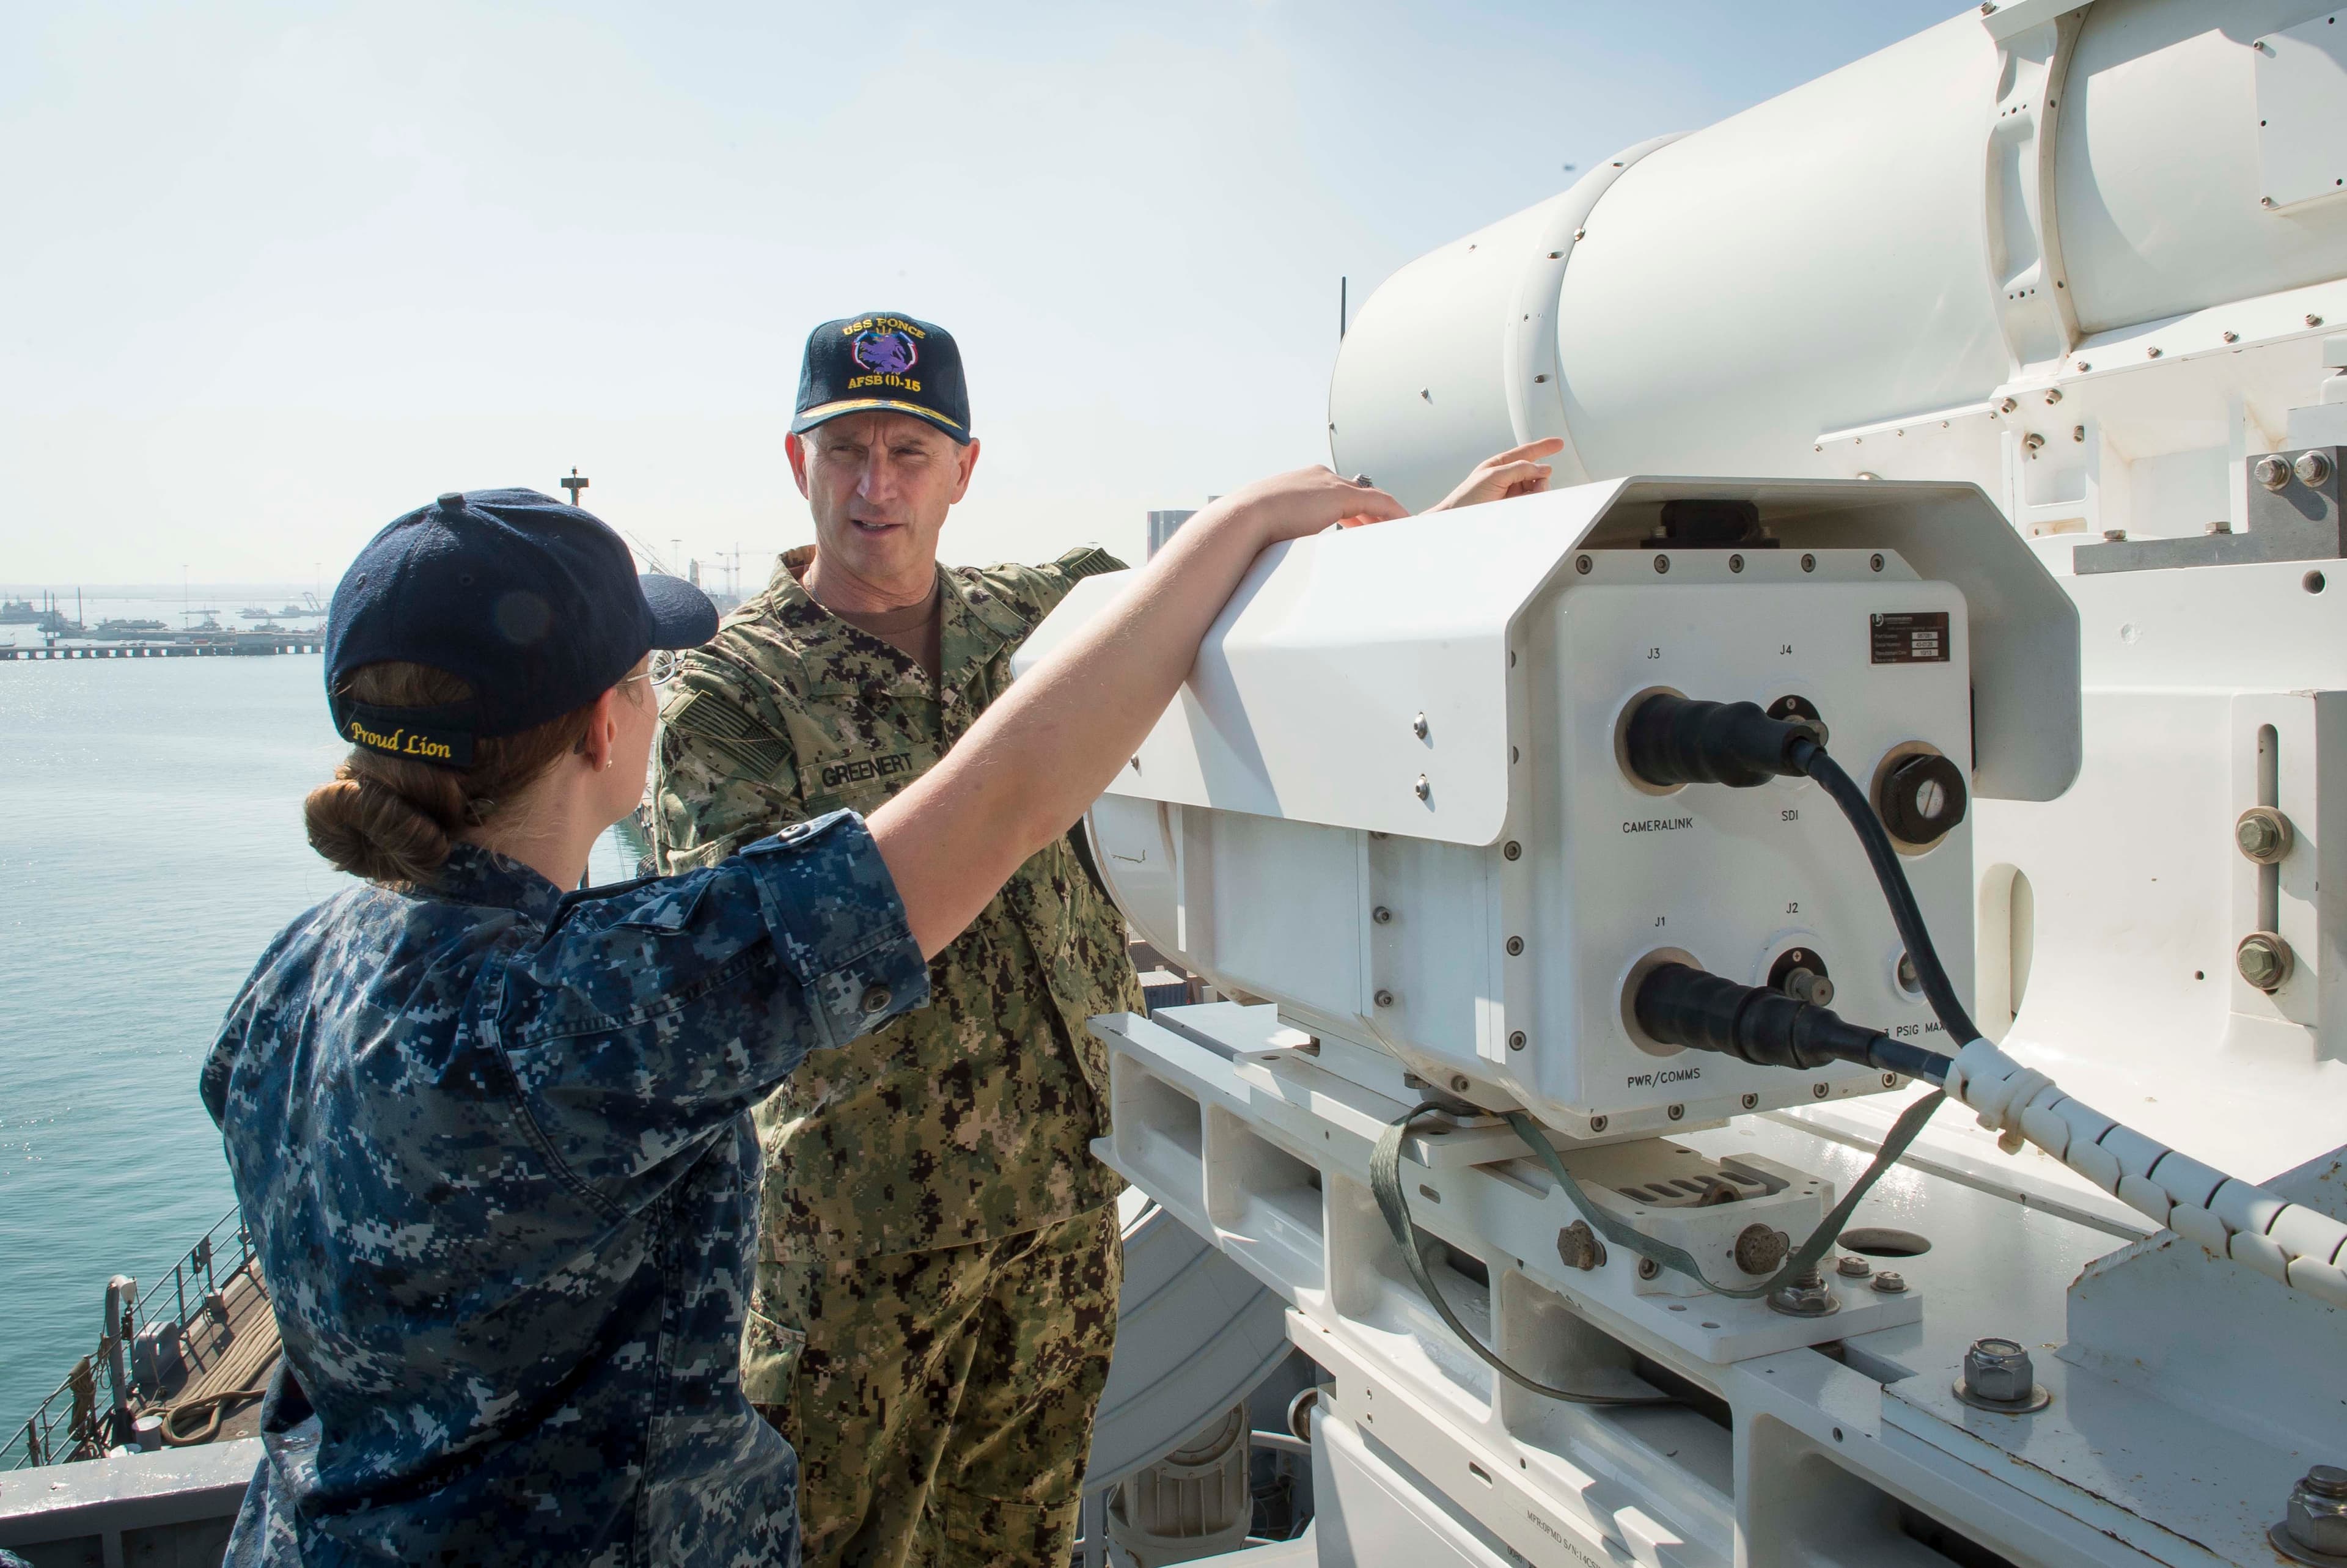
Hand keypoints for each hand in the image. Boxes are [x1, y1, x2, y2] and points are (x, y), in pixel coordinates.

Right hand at [1197, 466, 1406, 547]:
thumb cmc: (1246, 531)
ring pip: (1371, 497)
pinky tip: (1406, 527)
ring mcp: (1330, 483)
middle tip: (1384, 533)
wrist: (1243, 518)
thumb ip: (1279, 535)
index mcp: (1299, 483)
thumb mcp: (1267, 528)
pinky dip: (1394, 514)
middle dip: (1370, 514)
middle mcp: (1318, 477)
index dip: (1349, 512)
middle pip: (1355, 494)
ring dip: (1386, 516)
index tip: (1357, 528)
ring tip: (1399, 534)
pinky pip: (1380, 503)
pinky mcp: (1341, 495)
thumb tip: (1272, 557)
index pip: (1332, 494)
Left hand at [1426, 437, 1564, 511]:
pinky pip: (1531, 502)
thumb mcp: (1493, 476)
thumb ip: (1518, 468)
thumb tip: (1542, 468)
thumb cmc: (1466, 497)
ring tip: (1517, 501)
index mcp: (1501, 465)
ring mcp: (1511, 494)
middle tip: (1535, 487)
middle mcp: (1508, 478)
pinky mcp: (1514, 507)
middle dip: (1540, 477)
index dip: (1543, 447)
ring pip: (1536, 489)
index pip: (1526, 452)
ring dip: (1535, 492)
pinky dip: (1532, 502)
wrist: (1457, 521)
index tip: (1558, 444)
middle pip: (1536, 472)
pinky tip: (1519, 505)